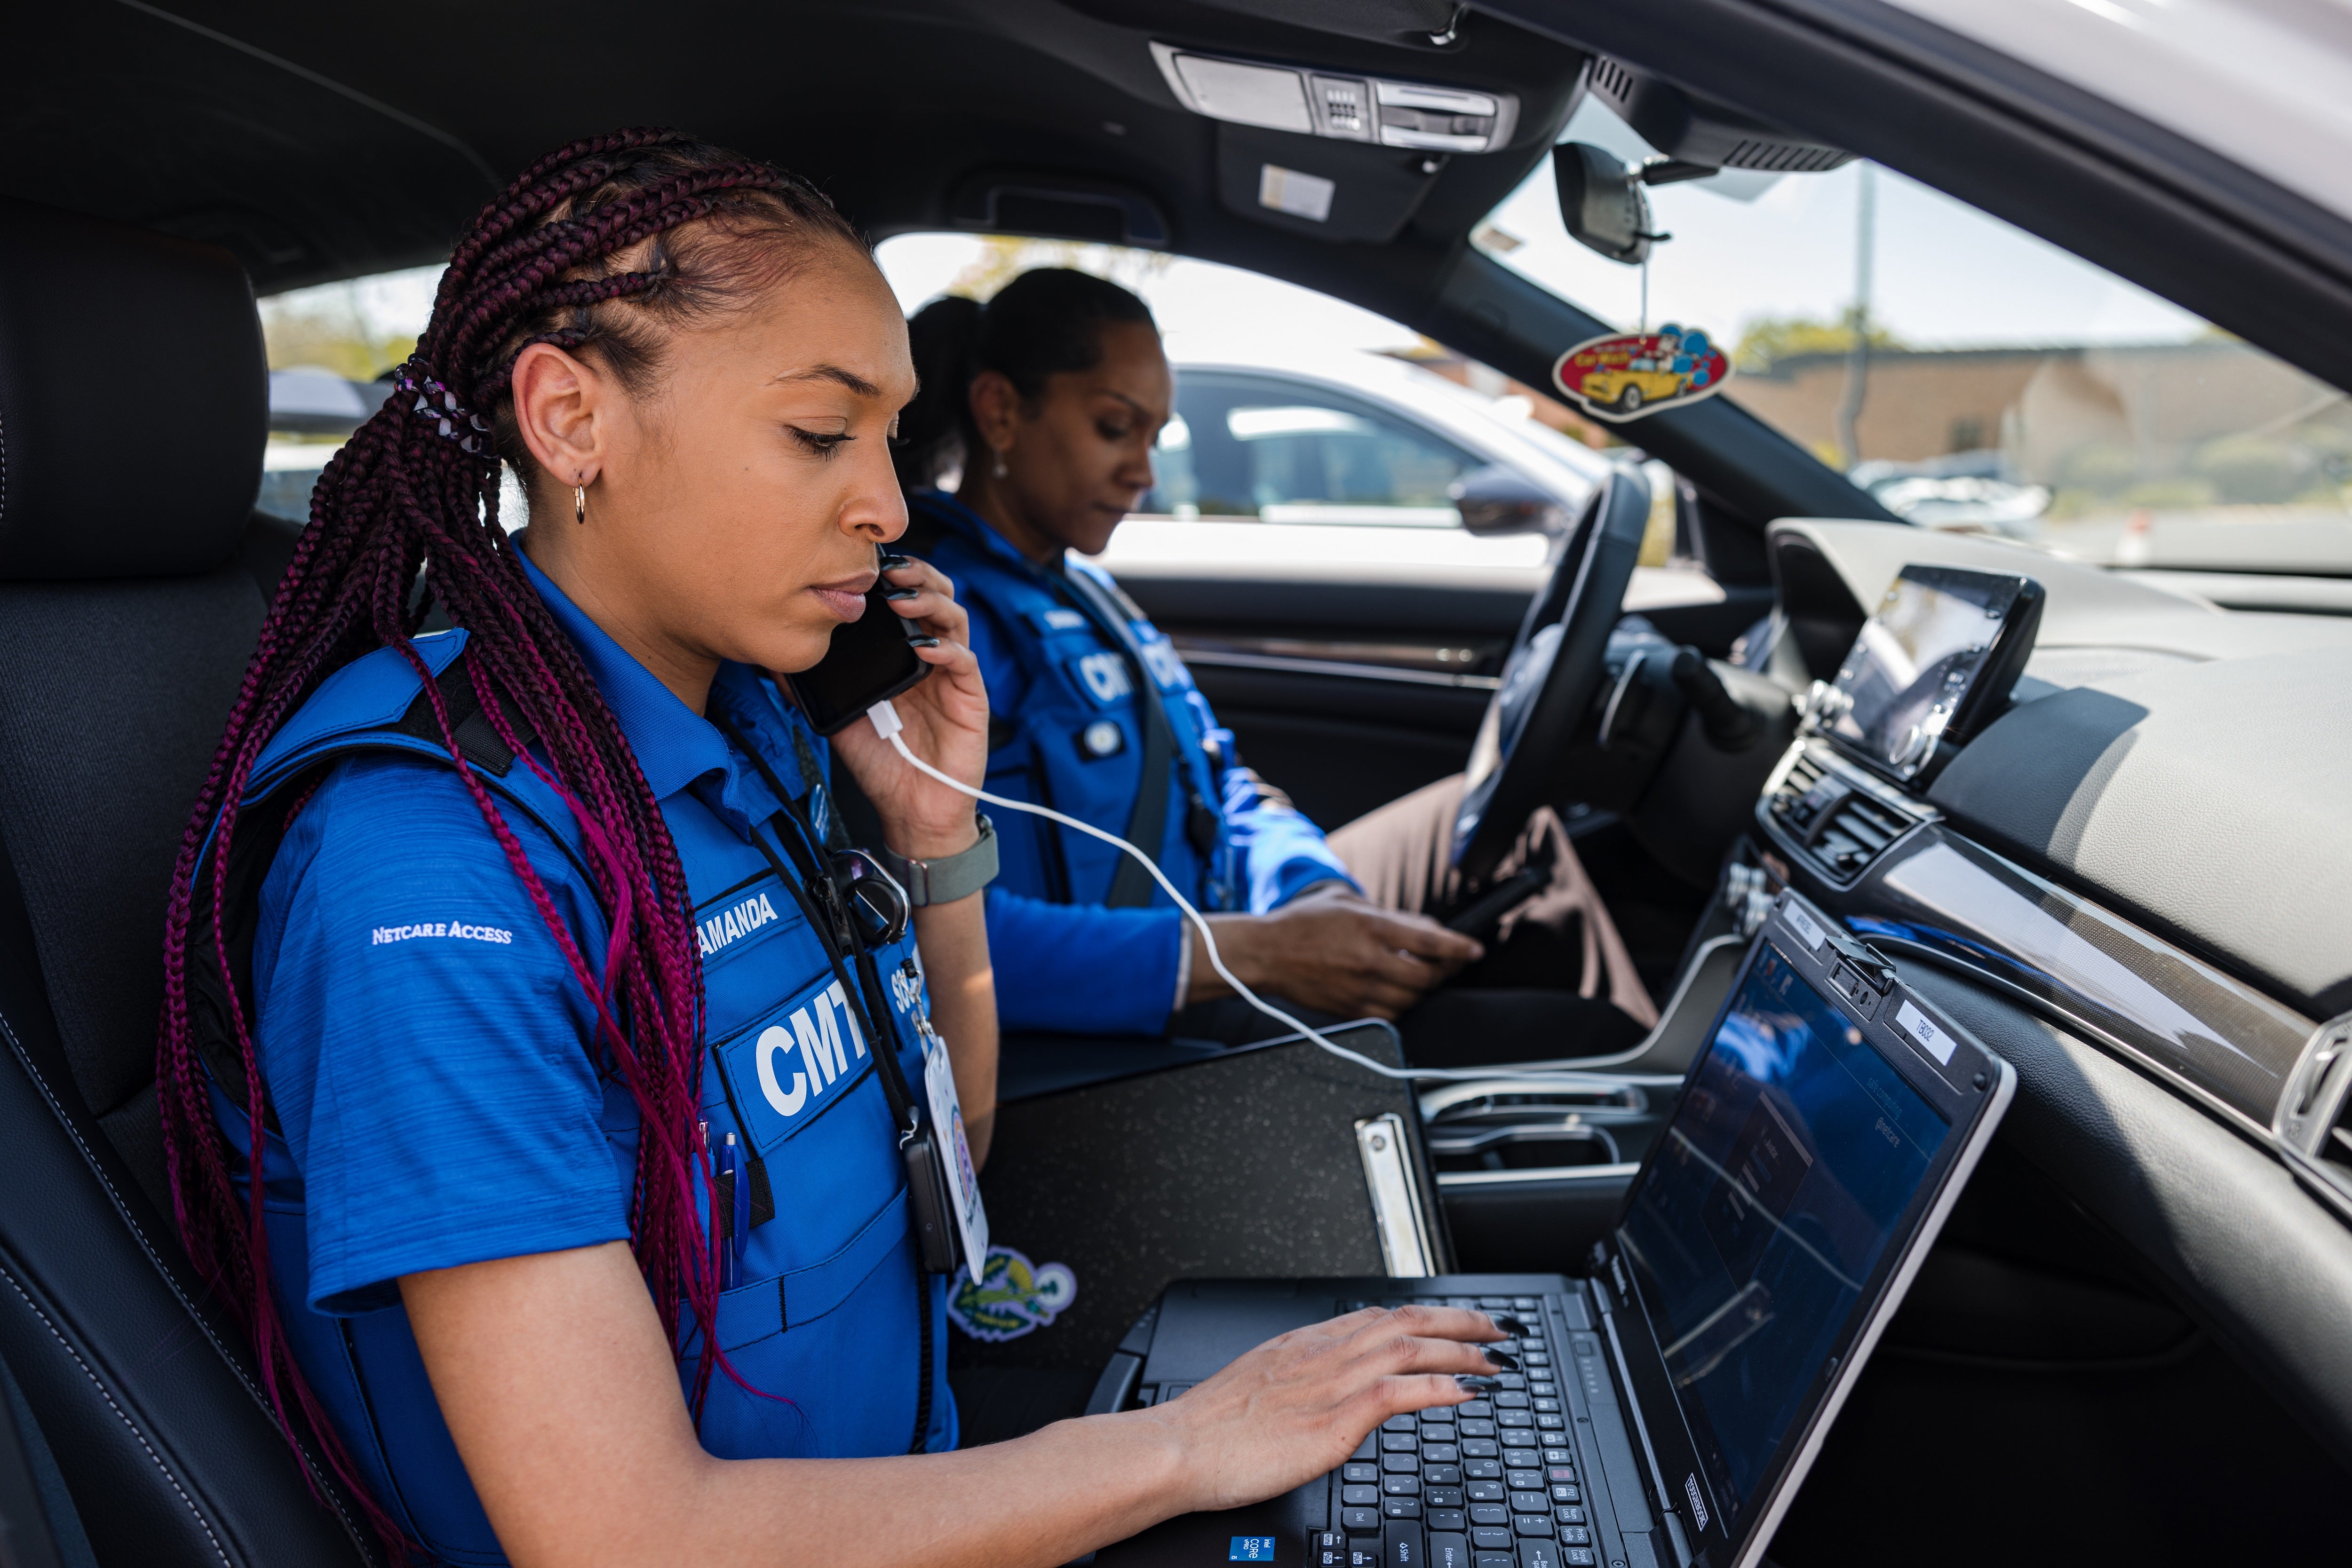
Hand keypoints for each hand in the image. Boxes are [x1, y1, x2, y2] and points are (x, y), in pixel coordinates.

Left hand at [827, 553, 989, 859]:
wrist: (911, 810)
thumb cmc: (882, 763)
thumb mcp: (839, 719)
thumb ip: (814, 689)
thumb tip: (773, 663)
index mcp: (903, 655)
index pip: (906, 600)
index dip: (893, 577)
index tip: (864, 565)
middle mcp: (931, 658)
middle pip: (938, 597)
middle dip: (917, 575)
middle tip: (889, 569)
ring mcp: (952, 676)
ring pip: (955, 619)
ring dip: (930, 601)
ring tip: (902, 599)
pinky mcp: (970, 698)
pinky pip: (963, 662)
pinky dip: (945, 649)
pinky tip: (923, 646)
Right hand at [1145, 1304, 1505, 1513]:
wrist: (1179, 1447)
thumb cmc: (1211, 1428)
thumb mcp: (1263, 1387)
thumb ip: (1303, 1382)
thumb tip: (1330, 1391)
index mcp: (1305, 1344)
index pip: (1379, 1316)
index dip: (1426, 1314)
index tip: (1456, 1321)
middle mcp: (1323, 1354)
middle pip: (1406, 1321)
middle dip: (1459, 1322)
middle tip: (1499, 1331)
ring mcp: (1330, 1385)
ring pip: (1410, 1348)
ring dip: (1461, 1352)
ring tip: (1496, 1362)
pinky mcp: (1333, 1421)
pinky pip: (1396, 1393)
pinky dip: (1436, 1388)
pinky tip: (1464, 1393)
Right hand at [1191, 888, 1483, 1017]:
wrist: (1266, 953)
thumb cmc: (1303, 924)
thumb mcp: (1348, 903)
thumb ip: (1388, 915)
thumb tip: (1424, 926)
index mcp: (1370, 927)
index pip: (1429, 940)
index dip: (1459, 947)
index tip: (1475, 949)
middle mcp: (1369, 960)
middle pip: (1426, 975)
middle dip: (1444, 970)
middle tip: (1446, 963)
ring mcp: (1360, 988)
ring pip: (1412, 998)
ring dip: (1423, 989)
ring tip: (1420, 976)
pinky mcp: (1350, 1009)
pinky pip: (1392, 1016)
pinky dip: (1402, 1006)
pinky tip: (1398, 993)